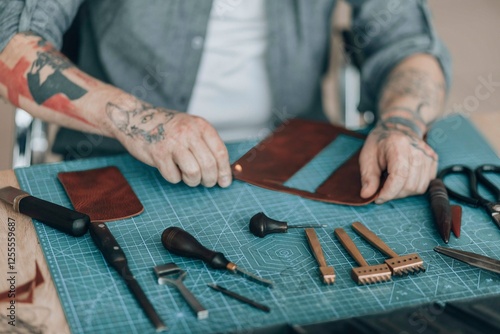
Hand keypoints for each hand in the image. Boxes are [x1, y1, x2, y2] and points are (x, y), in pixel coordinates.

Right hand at [107, 102, 231, 187]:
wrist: (136, 118)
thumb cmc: (167, 128)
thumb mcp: (191, 128)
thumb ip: (206, 145)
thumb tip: (222, 170)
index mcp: (200, 126)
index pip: (220, 152)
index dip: (225, 171)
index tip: (225, 182)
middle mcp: (188, 132)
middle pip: (209, 165)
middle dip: (210, 180)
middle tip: (206, 182)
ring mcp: (173, 143)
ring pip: (194, 173)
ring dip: (192, 181)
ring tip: (187, 175)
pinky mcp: (158, 154)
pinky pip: (174, 177)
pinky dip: (175, 178)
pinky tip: (171, 168)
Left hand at [359, 122, 437, 202]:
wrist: (398, 127)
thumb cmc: (380, 143)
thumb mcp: (367, 157)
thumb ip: (368, 177)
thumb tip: (366, 195)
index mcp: (398, 145)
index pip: (399, 175)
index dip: (389, 192)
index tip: (378, 198)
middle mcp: (417, 150)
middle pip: (409, 185)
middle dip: (394, 193)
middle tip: (382, 188)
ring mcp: (428, 155)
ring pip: (418, 188)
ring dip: (403, 192)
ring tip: (392, 182)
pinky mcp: (433, 161)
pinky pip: (425, 185)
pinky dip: (412, 187)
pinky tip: (403, 179)